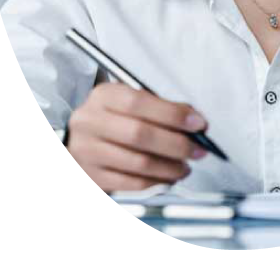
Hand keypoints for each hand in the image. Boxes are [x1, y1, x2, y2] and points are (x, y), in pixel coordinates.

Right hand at [66, 83, 210, 192]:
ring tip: (184, 167)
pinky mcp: (91, 176)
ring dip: (169, 167)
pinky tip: (168, 178)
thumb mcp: (132, 102)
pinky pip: (130, 183)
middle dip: (176, 144)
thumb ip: (162, 108)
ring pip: (137, 163)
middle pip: (139, 134)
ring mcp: (86, 151)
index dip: (172, 114)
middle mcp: (90, 122)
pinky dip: (155, 182)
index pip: (138, 102)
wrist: (82, 139)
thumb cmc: (114, 118)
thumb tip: (194, 121)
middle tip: (197, 150)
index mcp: (104, 96)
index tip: (197, 124)